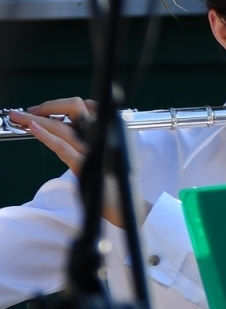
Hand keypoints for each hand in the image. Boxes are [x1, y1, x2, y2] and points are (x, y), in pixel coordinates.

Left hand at [8, 98, 123, 227]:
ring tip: (20, 117)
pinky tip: (34, 129)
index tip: (43, 109)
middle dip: (48, 107)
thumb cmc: (112, 180)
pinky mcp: (84, 165)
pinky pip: (63, 146)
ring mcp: (93, 149)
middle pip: (74, 109)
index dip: (63, 105)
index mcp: (107, 131)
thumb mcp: (103, 154)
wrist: (123, 203)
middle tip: (28, 111)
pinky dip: (47, 136)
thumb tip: (66, 127)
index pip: (88, 106)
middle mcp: (101, 136)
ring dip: (37, 119)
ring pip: (63, 127)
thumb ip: (88, 139)